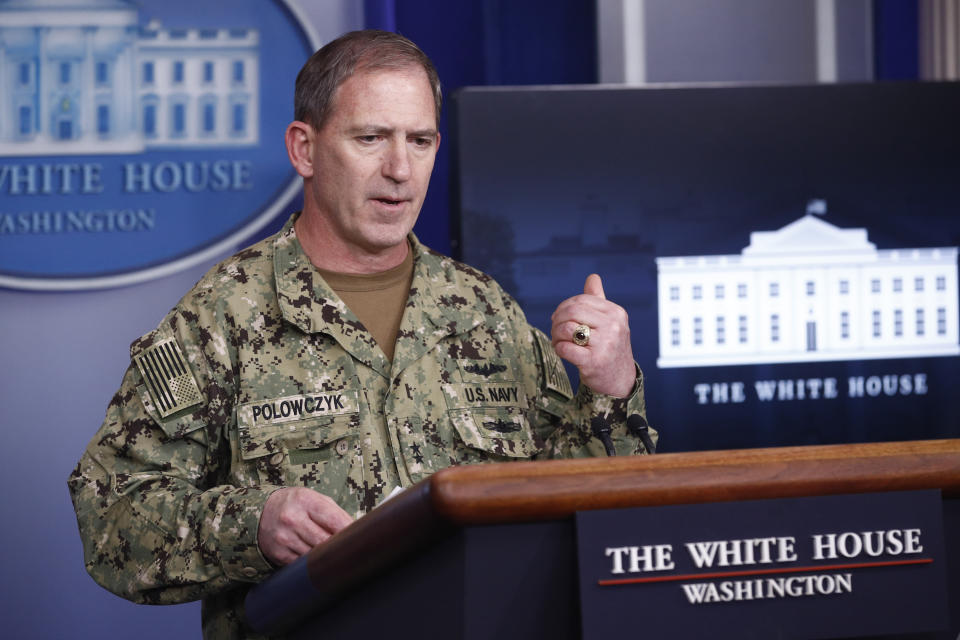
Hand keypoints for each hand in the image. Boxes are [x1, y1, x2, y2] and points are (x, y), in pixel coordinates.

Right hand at [258, 487, 353, 565]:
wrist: (263, 512)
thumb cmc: (297, 504)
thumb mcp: (315, 499)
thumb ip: (335, 513)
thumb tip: (357, 532)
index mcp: (305, 501)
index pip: (334, 520)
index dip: (350, 532)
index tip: (360, 539)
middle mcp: (292, 519)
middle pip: (325, 541)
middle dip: (339, 547)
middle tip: (351, 551)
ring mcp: (284, 537)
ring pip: (315, 556)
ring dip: (326, 557)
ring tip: (334, 555)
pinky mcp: (279, 554)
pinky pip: (303, 564)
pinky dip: (312, 564)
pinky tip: (316, 559)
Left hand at [551, 274, 634, 397]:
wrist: (620, 381)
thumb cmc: (610, 348)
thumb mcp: (610, 322)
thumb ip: (598, 300)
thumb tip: (593, 277)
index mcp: (616, 313)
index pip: (581, 300)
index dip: (564, 307)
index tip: (559, 318)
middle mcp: (613, 326)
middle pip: (572, 312)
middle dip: (557, 320)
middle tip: (556, 331)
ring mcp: (605, 344)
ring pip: (567, 328)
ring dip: (556, 335)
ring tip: (558, 342)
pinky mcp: (594, 362)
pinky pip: (565, 348)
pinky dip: (559, 349)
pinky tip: (562, 351)